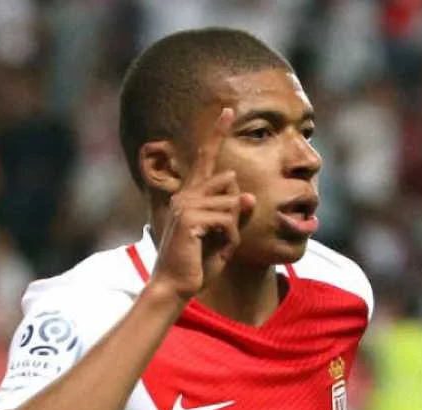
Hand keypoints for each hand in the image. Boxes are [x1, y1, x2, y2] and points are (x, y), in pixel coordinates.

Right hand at [149, 107, 255, 300]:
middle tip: (218, 239)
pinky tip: (212, 249)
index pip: (206, 159)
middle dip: (234, 212)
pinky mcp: (190, 218)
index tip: (228, 111)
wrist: (175, 287)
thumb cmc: (197, 265)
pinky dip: (228, 238)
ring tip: (214, 247)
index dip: (217, 133)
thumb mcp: (224, 238)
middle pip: (230, 182)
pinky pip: (227, 219)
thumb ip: (235, 216)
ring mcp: (186, 204)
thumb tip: (247, 196)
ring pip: (232, 204)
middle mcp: (186, 194)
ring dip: (232, 231)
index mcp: (191, 195)